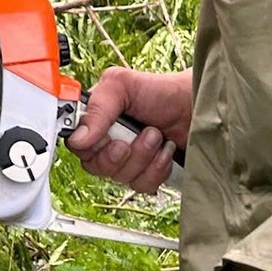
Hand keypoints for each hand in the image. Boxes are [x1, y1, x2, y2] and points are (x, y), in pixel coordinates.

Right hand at [65, 68, 193, 192]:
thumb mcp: (123, 85)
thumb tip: (79, 138)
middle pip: (95, 166)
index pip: (76, 145)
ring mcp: (127, 159)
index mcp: (95, 119)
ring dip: (143, 157)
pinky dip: (156, 170)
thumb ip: (97, 108)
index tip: (109, 138)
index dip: (91, 146)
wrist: (195, 106)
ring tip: (157, 137)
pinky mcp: (147, 173)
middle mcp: (107, 140)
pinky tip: (165, 153)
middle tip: (140, 133)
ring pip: (119, 177)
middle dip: (121, 153)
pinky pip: (141, 185)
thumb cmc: (162, 92)